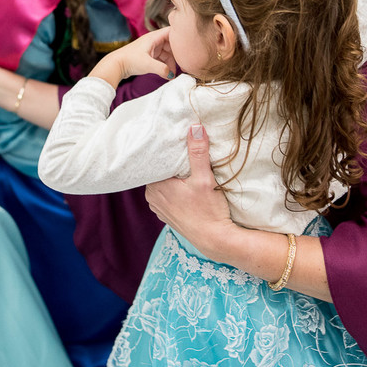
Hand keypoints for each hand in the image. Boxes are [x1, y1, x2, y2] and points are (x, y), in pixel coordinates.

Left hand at [93, 28, 175, 87]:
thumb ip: (161, 69)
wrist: (115, 65)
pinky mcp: (149, 56)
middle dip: (177, 55)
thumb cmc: (129, 61)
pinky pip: (162, 59)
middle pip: (171, 44)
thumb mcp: (147, 65)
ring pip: (167, 53)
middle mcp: (153, 41)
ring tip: (172, 75)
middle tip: (183, 66)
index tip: (189, 46)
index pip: (172, 31)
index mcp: (153, 37)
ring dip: (171, 63)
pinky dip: (165, 66)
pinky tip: (167, 75)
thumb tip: (172, 75)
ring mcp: (151, 49)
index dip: (181, 36)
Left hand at [145, 124, 236, 260]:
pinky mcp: (167, 215)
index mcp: (155, 186)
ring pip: (162, 184)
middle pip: (159, 172)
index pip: (155, 161)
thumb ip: (198, 152)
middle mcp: (152, 197)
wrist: (215, 240)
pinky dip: (174, 190)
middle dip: (169, 163)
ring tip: (185, 167)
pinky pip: (166, 196)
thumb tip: (195, 127)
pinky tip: (185, 186)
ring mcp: (158, 207)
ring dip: (172, 177)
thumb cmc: (208, 210)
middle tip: (182, 149)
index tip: (174, 140)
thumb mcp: (204, 178)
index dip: (164, 150)